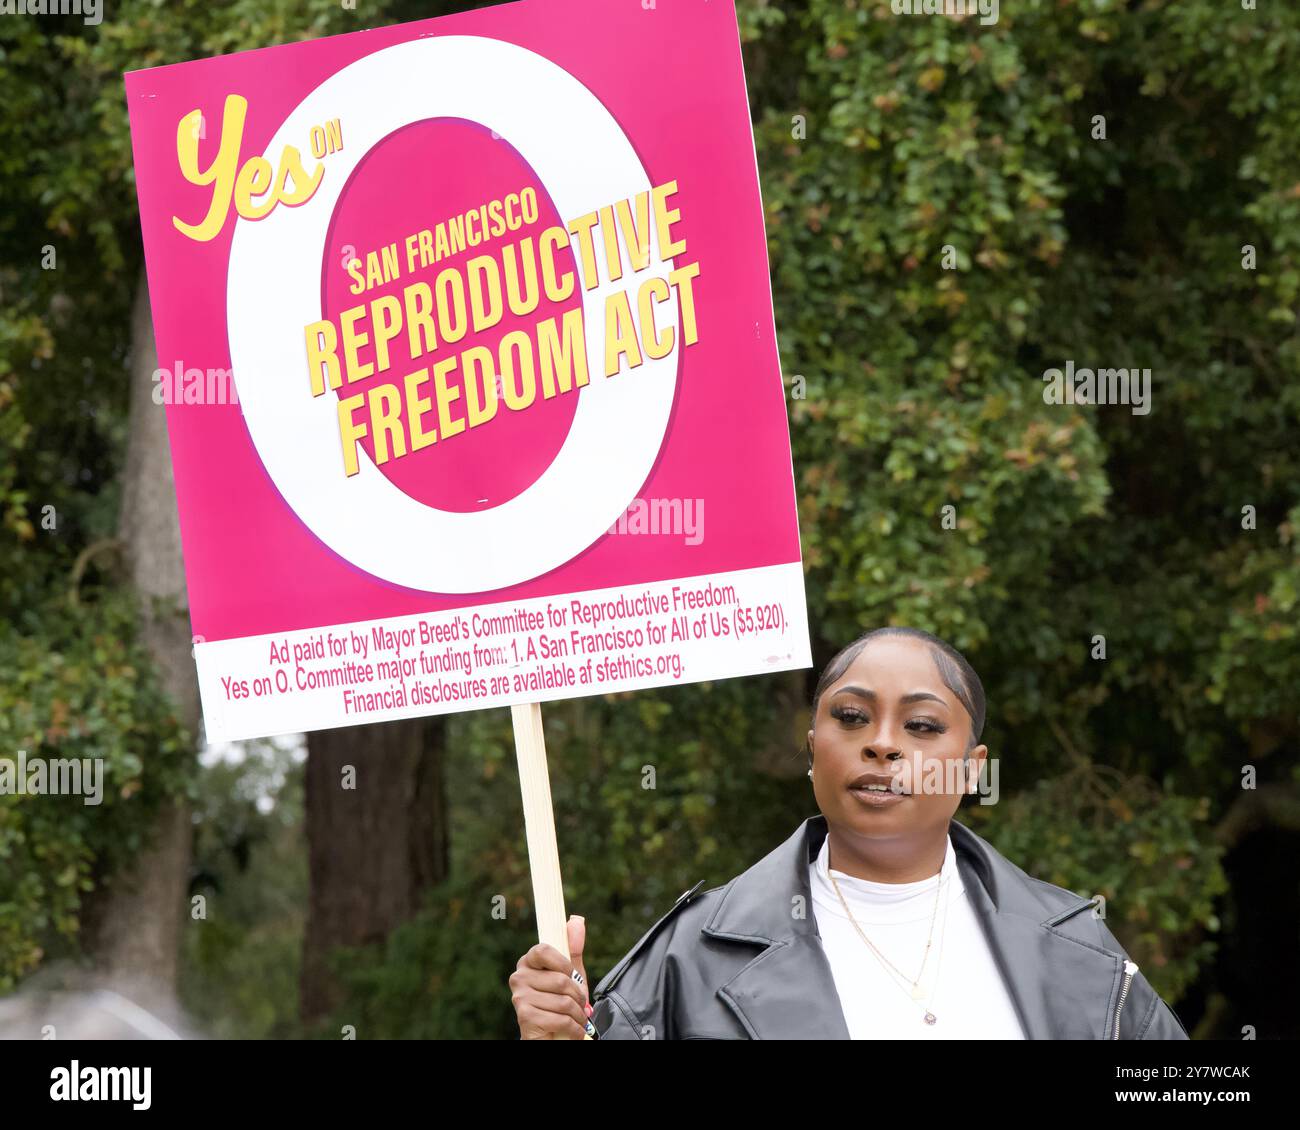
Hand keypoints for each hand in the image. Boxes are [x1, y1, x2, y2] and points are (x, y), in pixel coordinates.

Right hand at [509, 914, 590, 1039]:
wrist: (554, 1036)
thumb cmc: (561, 1003)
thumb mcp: (571, 975)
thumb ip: (573, 949)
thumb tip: (576, 920)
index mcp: (528, 962)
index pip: (543, 949)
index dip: (563, 963)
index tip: (571, 975)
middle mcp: (519, 978)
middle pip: (561, 980)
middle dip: (577, 996)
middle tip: (578, 1005)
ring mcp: (520, 998)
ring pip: (563, 1001)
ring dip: (578, 1015)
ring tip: (576, 1019)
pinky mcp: (525, 1017)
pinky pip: (561, 1019)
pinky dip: (574, 1028)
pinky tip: (572, 1031)